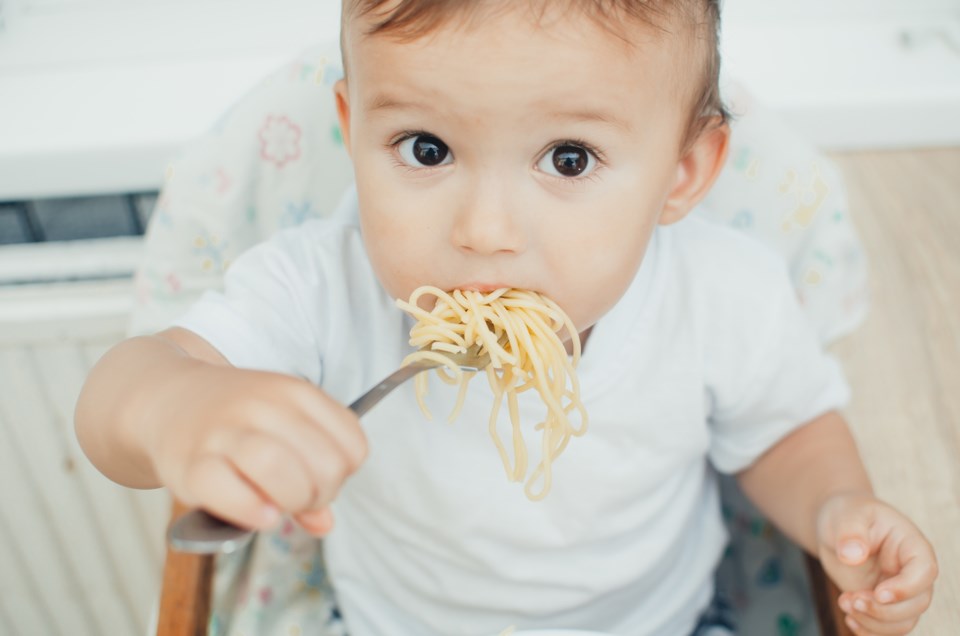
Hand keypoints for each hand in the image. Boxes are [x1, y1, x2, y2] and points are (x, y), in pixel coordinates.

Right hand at [144, 363, 366, 535]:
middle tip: (298, 495)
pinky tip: (258, 514)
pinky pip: (235, 496)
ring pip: (282, 472)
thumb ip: (312, 469)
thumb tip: (324, 524)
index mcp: (294, 392)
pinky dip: (254, 513)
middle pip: (325, 464)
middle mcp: (263, 405)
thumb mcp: (283, 425)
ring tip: (279, 505)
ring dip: (292, 502)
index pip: (352, 444)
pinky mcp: (191, 465)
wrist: (167, 399)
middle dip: (320, 493)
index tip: (320, 475)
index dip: (344, 472)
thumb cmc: (236, 420)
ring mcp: (224, 432)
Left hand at [817, 493, 937, 634]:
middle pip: (917, 604)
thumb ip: (850, 533)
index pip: (924, 572)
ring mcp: (899, 590)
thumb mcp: (846, 516)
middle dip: (884, 610)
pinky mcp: (883, 603)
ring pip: (904, 621)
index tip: (878, 593)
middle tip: (851, 600)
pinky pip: (888, 627)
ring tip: (845, 603)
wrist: (837, 526)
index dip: (905, 588)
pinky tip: (849, 618)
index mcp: (911, 545)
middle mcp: (911, 572)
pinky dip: (870, 630)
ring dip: (874, 622)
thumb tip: (852, 555)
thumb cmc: (847, 514)